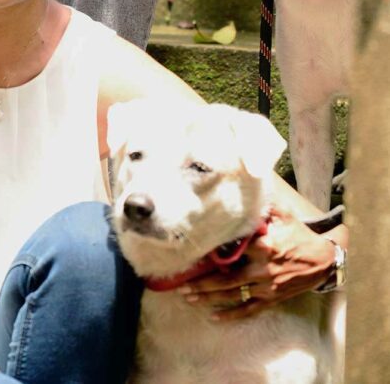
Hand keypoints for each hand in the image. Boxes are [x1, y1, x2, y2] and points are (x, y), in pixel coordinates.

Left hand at [176, 208, 337, 320]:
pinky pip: (249, 310)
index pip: (232, 249)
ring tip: (190, 298)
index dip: (212, 252)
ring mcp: (266, 287)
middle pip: (226, 279)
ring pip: (233, 296)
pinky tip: (215, 317)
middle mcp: (262, 269)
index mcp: (263, 246)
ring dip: (210, 299)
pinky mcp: (271, 299)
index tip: (192, 253)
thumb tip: (246, 188)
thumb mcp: (283, 215)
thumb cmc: (299, 235)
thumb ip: (263, 205)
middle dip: (202, 283)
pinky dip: (232, 315)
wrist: (323, 260)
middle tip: (182, 285)